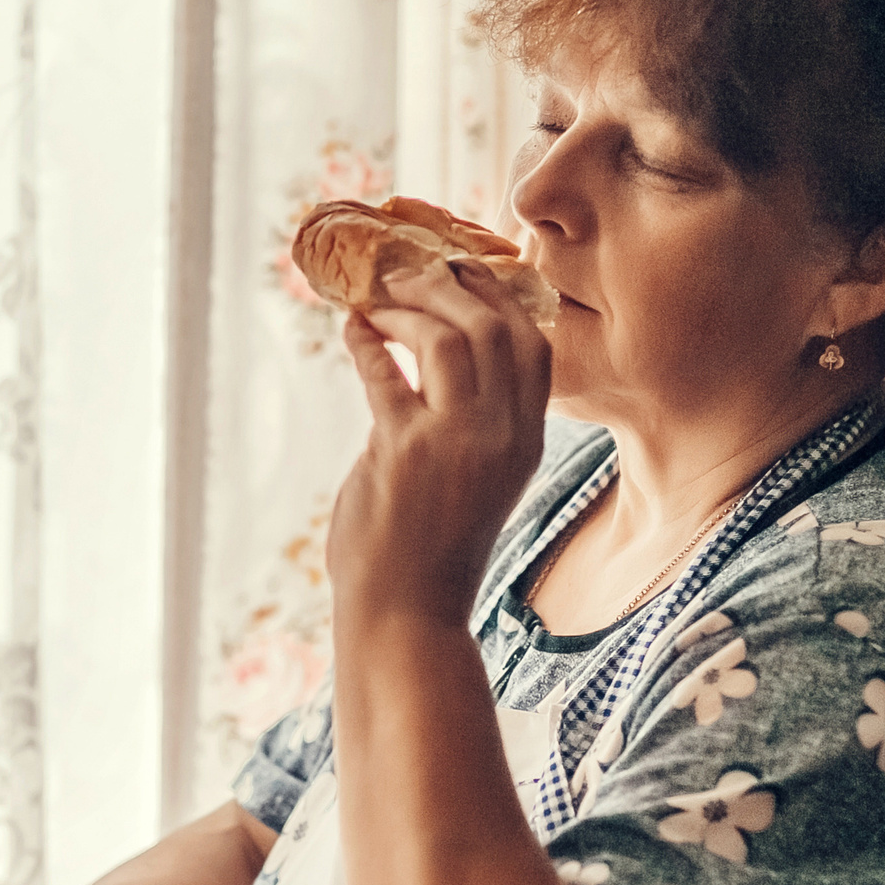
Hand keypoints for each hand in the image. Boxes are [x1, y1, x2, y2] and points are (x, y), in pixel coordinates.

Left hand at [332, 260, 553, 628]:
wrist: (408, 615)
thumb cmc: (431, 546)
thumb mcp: (474, 477)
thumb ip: (464, 418)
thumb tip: (422, 352)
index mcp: (527, 441)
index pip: (533, 342)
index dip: (499, 295)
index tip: (461, 269)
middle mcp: (503, 436)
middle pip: (493, 325)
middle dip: (448, 284)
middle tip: (406, 271)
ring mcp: (457, 442)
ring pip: (446, 336)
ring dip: (405, 306)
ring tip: (376, 299)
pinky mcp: (405, 452)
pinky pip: (384, 372)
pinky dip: (364, 341)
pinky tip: (351, 329)